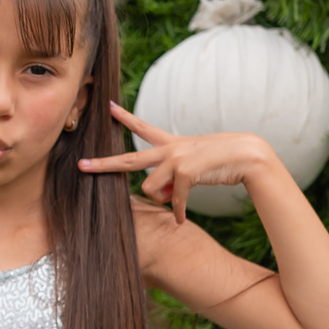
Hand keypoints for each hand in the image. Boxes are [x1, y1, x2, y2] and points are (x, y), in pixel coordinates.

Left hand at [78, 103, 273, 223]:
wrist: (248, 156)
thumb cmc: (222, 161)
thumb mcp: (193, 167)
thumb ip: (172, 177)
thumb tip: (158, 195)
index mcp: (172, 144)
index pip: (143, 128)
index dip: (124, 118)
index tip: (107, 106)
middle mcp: (169, 149)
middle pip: (128, 159)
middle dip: (103, 164)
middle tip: (81, 165)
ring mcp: (175, 159)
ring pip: (149, 188)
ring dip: (163, 198)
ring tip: (178, 198)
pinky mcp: (184, 173)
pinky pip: (171, 200)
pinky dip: (176, 212)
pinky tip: (180, 221)